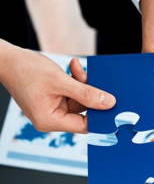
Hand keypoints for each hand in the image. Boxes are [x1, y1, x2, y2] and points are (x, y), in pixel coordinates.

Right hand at [0, 40, 115, 132]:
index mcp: (50, 121)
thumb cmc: (25, 70)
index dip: (100, 116)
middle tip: (96, 80)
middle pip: (83, 112)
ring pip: (79, 100)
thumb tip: (109, 103)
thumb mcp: (61, 81)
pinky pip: (72, 93)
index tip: (114, 107)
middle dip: (90, 94)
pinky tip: (73, 68)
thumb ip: (87, 93)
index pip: (84, 125)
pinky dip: (75, 81)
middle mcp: (51, 118)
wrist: (6, 59)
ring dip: (82, 84)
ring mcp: (52, 109)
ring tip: (77, 69)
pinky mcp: (53, 99)